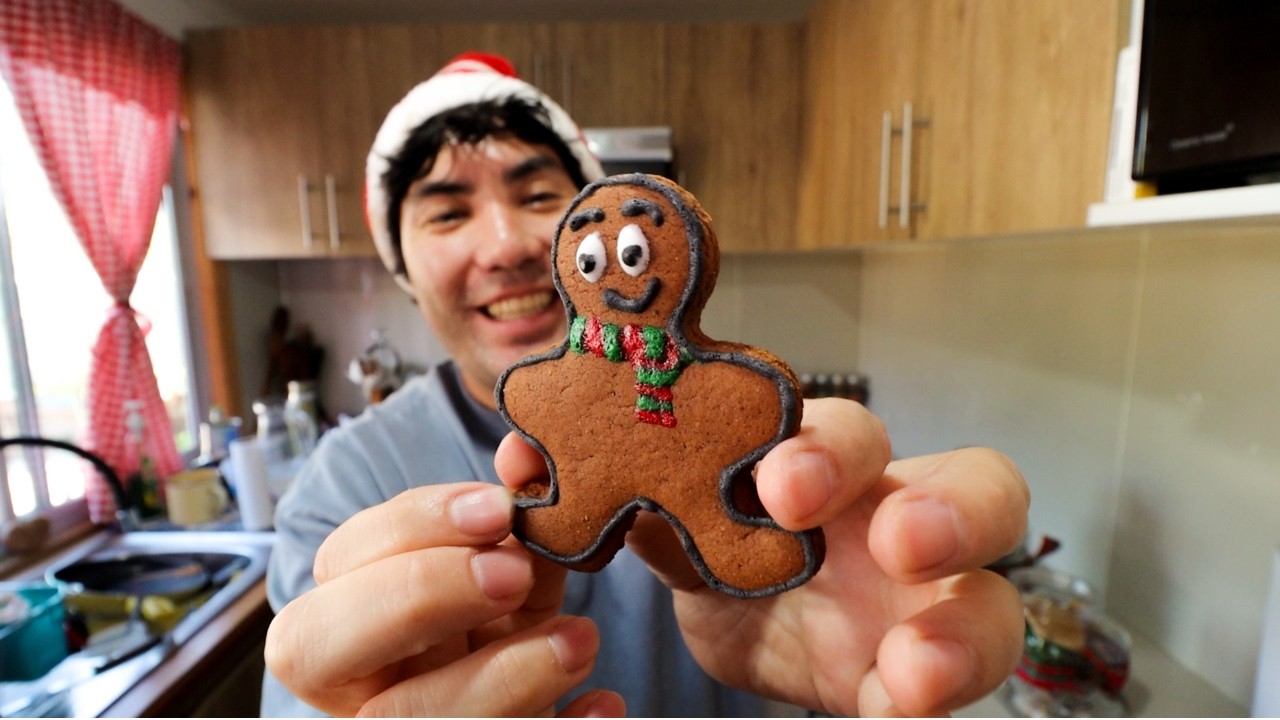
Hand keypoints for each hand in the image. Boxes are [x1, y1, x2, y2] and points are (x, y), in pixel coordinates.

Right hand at [263, 482, 624, 716]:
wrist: (535, 698)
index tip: (498, 508)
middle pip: (313, 648)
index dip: (412, 529)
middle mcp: (353, 682)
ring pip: (399, 719)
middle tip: (516, 573)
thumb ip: (508, 525)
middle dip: (418, 596)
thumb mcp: (506, 575)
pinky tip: (603, 706)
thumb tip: (522, 454)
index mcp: (351, 616)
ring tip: (581, 639)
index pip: (336, 560)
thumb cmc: (504, 626)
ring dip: (501, 675)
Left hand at [497, 398, 1027, 715]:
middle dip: (948, 510)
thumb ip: (616, 485)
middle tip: (901, 544)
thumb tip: (519, 464)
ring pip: (992, 602)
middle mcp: (891, 518)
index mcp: (823, 463)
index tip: (779, 485)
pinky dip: (921, 705)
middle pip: (979, 489)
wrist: (734, 612)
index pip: (855, 432)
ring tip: (914, 673)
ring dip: (961, 633)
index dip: (830, 450)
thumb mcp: (665, 510)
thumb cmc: (708, 534)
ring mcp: (919, 602)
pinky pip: (941, 693)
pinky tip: (893, 712)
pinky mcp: (909, 678)